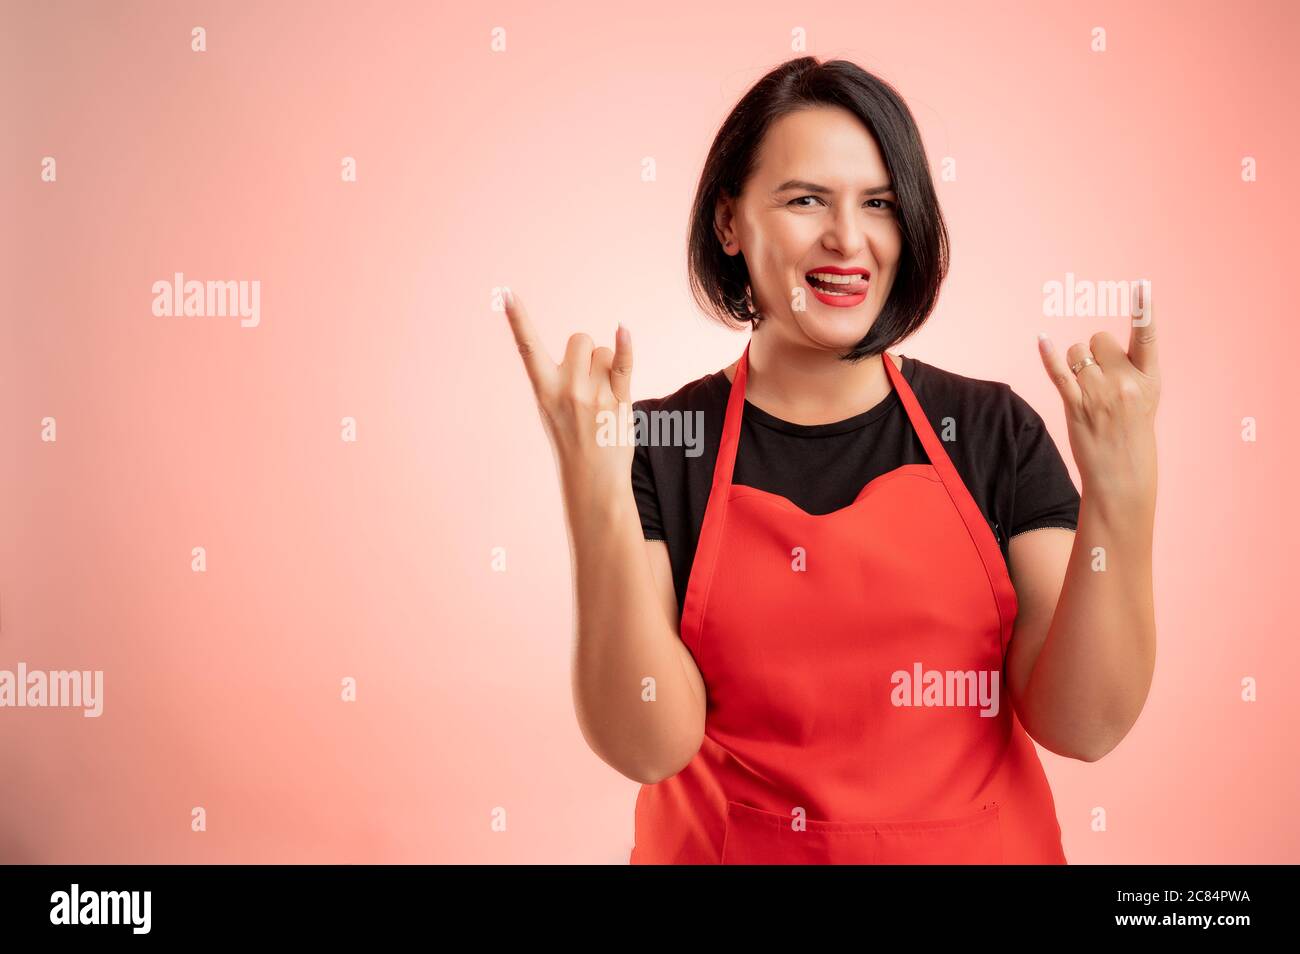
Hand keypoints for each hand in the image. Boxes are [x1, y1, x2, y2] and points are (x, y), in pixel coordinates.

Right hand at [501, 287, 634, 488]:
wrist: (591, 481)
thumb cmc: (572, 442)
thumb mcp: (552, 410)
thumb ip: (561, 378)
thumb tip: (589, 347)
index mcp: (544, 390)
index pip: (527, 347)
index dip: (516, 318)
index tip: (504, 293)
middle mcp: (566, 389)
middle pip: (580, 339)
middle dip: (586, 351)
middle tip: (588, 383)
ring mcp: (593, 395)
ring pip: (605, 351)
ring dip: (608, 366)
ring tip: (604, 397)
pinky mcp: (619, 401)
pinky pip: (624, 364)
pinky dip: (626, 345)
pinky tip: (623, 329)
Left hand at [1038, 282, 1159, 504]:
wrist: (1122, 473)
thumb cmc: (1133, 432)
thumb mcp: (1146, 397)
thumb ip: (1131, 369)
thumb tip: (1101, 345)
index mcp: (1149, 377)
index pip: (1147, 336)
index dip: (1144, 309)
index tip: (1142, 286)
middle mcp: (1125, 382)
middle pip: (1099, 338)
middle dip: (1094, 350)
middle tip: (1100, 378)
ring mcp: (1099, 394)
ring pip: (1077, 351)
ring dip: (1075, 361)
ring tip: (1086, 387)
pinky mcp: (1076, 405)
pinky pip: (1058, 372)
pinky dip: (1048, 355)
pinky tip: (1041, 339)